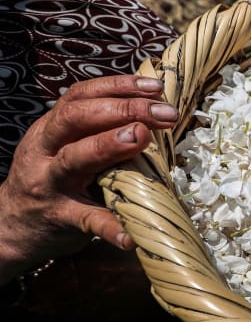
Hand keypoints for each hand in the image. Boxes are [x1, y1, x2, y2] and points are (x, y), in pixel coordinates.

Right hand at [0, 75, 176, 284]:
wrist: (11, 226)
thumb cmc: (52, 177)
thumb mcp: (64, 146)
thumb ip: (96, 129)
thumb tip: (152, 108)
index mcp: (52, 128)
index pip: (81, 96)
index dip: (118, 87)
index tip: (155, 88)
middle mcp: (46, 150)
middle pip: (77, 118)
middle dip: (123, 110)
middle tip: (164, 114)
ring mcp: (51, 185)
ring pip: (74, 159)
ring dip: (109, 145)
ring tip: (140, 137)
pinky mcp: (61, 218)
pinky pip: (87, 221)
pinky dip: (110, 226)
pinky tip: (132, 234)